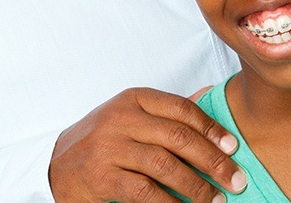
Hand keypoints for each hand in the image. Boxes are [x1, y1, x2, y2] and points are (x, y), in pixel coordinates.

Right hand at [49, 87, 246, 202]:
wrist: (55, 163)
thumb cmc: (104, 138)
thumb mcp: (132, 115)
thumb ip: (167, 114)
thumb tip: (212, 111)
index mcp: (135, 98)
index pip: (182, 109)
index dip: (211, 128)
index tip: (233, 147)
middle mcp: (122, 118)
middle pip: (178, 137)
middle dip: (212, 160)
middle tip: (235, 179)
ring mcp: (110, 147)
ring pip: (165, 165)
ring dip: (196, 186)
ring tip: (216, 200)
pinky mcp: (101, 177)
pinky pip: (145, 191)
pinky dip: (169, 202)